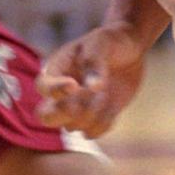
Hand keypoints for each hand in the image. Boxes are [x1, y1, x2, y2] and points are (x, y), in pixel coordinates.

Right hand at [36, 22, 147, 137]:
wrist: (130, 51)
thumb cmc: (109, 41)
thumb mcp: (100, 44)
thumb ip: (93, 63)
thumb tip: (92, 87)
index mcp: (57, 70)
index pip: (43, 86)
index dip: (55, 90)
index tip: (75, 85)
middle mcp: (62, 93)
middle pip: (45, 117)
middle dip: (63, 114)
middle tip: (82, 102)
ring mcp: (77, 109)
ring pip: (72, 126)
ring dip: (92, 113)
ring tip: (105, 91)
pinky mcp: (95, 119)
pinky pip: (93, 133)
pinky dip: (104, 123)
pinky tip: (112, 104)